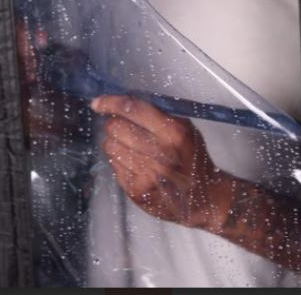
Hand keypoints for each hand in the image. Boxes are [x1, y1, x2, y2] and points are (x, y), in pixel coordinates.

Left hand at [90, 95, 232, 231]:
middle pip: (115, 127)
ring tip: (133, 149)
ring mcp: (146, 173)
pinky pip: (113, 165)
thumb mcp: (186, 129)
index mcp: (173, 132)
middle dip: (115, 125)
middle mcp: (159, 153)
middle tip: (126, 130)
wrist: (202, 198)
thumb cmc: (193, 159)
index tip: (98, 102)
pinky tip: (136, 165)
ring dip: (116, 144)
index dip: (110, 103)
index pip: (132, 109)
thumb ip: (159, 114)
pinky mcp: (136, 190)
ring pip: (110, 146)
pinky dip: (120, 162)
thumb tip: (125, 102)